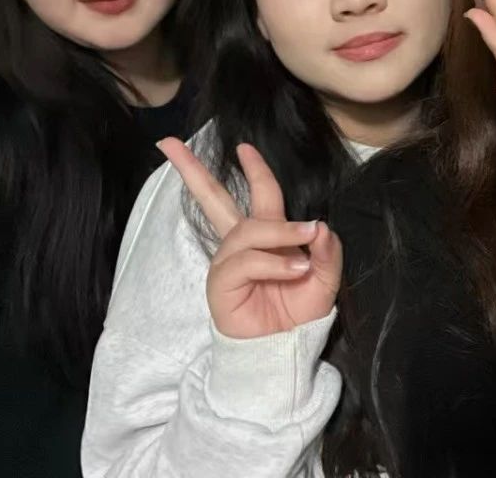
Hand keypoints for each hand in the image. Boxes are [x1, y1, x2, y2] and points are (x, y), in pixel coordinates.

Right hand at [158, 138, 342, 338]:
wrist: (287, 351)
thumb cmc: (300, 314)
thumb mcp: (325, 278)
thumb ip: (326, 251)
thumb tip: (318, 226)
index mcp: (265, 237)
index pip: (258, 194)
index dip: (253, 169)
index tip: (244, 146)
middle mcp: (241, 245)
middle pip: (213, 200)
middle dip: (192, 172)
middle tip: (169, 144)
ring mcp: (228, 264)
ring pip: (249, 230)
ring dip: (281, 234)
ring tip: (305, 253)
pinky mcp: (221, 285)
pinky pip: (246, 261)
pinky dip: (274, 263)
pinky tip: (293, 271)